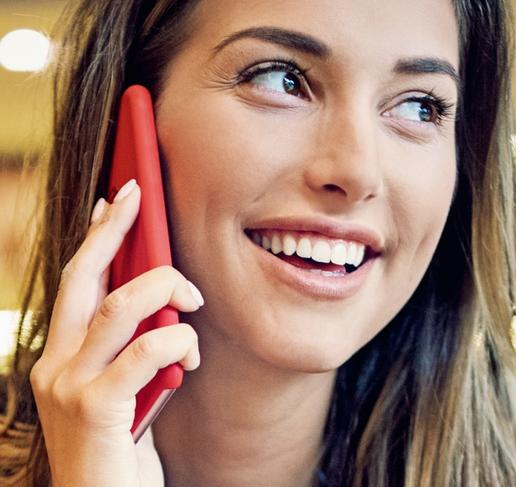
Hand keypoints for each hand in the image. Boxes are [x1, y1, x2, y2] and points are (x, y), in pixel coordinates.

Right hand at [29, 180, 203, 486]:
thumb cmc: (122, 446)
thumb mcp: (126, 386)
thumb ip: (134, 345)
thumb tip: (165, 299)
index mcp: (61, 355)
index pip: (74, 282)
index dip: (94, 237)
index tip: (112, 202)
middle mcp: (55, 364)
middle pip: (83, 278)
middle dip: (112, 230)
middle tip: (136, 196)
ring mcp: (69, 386)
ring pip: (119, 305)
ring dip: (166, 291)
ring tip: (193, 301)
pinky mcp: (95, 409)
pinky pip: (146, 351)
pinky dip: (178, 342)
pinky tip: (190, 357)